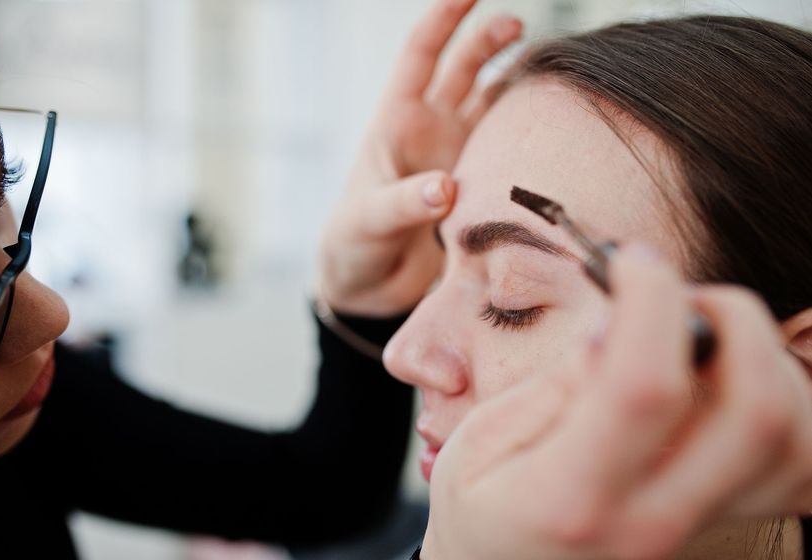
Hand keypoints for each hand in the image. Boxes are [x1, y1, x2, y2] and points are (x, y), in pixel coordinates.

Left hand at [319, 0, 521, 315]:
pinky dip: (529, 134)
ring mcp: (457, 156)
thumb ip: (404, 203)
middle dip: (488, 41)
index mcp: (396, 122)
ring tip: (547, 73)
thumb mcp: (368, 220)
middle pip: (464, 69)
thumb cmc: (353, 246)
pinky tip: (553, 128)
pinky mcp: (478, 186)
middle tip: (516, 27)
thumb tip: (448, 187)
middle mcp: (431, 130)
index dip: (443, 18)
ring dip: (515, 82)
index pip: (420, 55)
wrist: (370, 288)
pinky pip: (508, 149)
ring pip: (492, 103)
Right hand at [421, 244, 811, 559]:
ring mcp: (696, 530)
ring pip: (796, 440)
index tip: (630, 261)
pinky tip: (732, 381)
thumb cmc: (478, 505)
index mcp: (570, 496)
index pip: (645, 385)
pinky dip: (790, 407)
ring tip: (702, 339)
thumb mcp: (480, 439)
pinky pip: (799, 469)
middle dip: (735, 321)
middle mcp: (651, 521)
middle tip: (679, 298)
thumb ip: (555, 386)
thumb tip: (620, 324)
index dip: (651, 301)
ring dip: (767, 361)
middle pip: (757, 412)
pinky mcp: (720, 524)